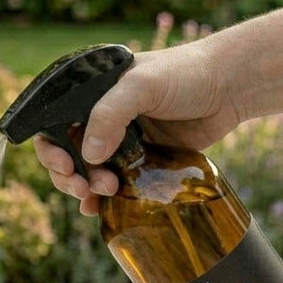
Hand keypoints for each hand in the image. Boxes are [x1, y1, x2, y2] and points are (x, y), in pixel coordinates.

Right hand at [33, 40, 242, 214]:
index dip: (51, 148)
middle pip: (68, 153)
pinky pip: (116, 182)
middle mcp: (102, 115)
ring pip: (90, 171)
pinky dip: (106, 198)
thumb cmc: (186, 74)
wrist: (230, 87)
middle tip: (84, 187)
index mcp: (92, 92)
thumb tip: (88, 155)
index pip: (55, 123)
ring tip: (102, 194)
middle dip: (70, 174)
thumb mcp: (143, 85)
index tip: (66, 166)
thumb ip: (111, 114)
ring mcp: (122, 139)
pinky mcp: (143, 159)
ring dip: (87, 188)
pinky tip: (101, 209)